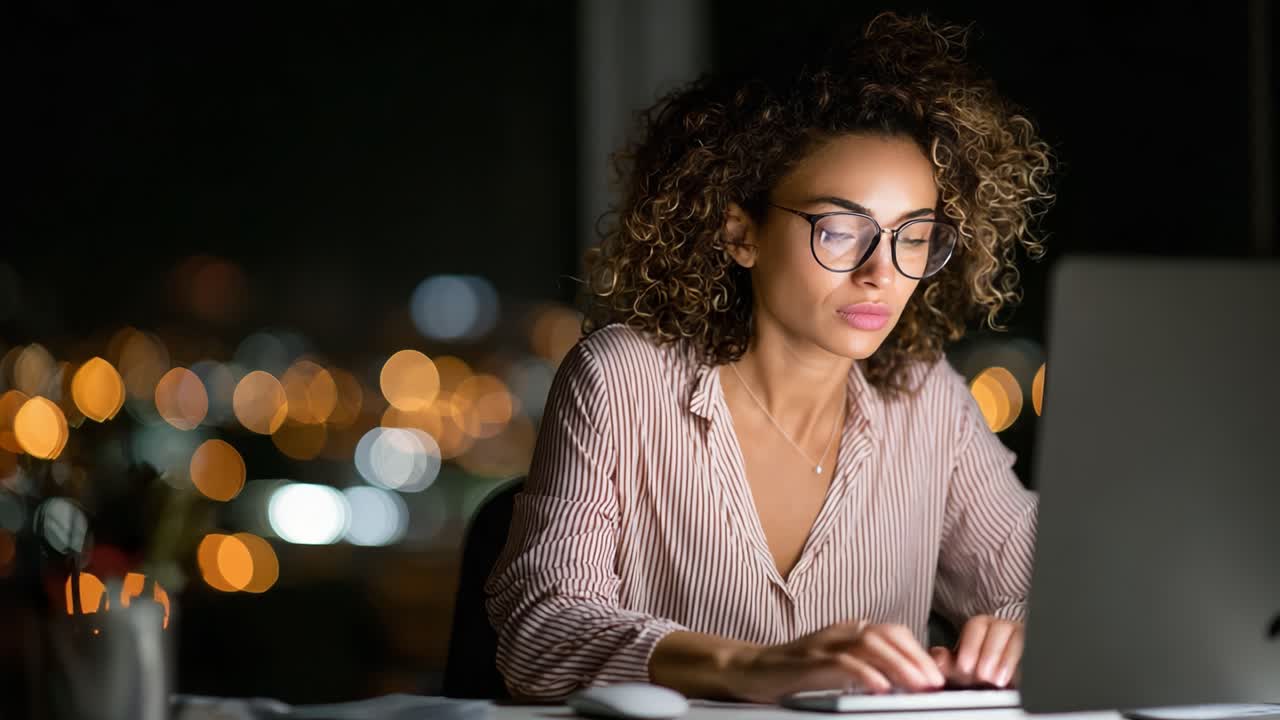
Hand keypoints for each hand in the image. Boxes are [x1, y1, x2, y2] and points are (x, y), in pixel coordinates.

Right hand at [727, 620, 945, 702]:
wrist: (750, 671)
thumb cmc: (795, 673)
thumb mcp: (835, 666)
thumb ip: (864, 667)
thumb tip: (902, 682)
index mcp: (848, 631)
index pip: (892, 632)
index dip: (918, 651)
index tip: (937, 675)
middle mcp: (839, 631)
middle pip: (886, 635)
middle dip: (915, 659)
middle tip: (936, 683)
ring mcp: (822, 644)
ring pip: (869, 644)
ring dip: (898, 665)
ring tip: (917, 686)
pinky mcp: (808, 661)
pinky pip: (841, 662)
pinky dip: (865, 673)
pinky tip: (881, 688)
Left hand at [927, 615, 1023, 688]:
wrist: (1002, 683)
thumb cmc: (980, 672)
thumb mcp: (962, 669)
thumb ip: (947, 662)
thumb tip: (936, 656)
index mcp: (982, 626)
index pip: (977, 625)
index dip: (970, 645)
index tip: (964, 666)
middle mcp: (1002, 627)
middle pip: (999, 629)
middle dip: (989, 653)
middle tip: (982, 675)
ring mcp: (1022, 636)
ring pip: (1018, 638)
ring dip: (1007, 660)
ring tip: (997, 680)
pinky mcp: (1035, 649)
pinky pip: (1032, 650)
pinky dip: (1025, 664)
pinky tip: (1018, 678)